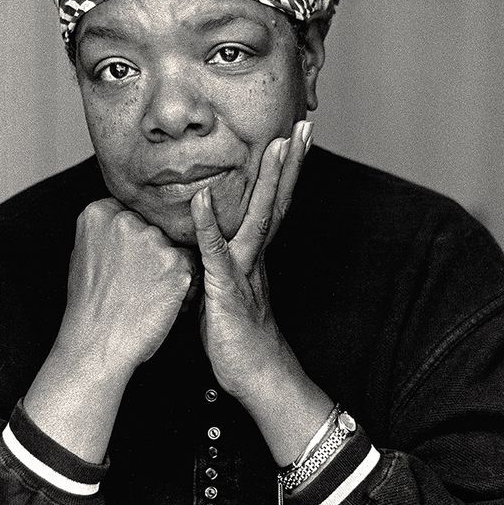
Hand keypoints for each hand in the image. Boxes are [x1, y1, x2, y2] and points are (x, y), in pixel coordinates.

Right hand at [25, 198, 194, 460]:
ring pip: (175, 246)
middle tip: (139, 281)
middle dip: (154, 251)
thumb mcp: (82, 256)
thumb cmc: (90, 307)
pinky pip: (190, 266)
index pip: (131, 212)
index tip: (128, 261)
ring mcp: (153, 240)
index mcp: (98, 213)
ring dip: (170, 267)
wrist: (97, 346)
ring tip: (150, 293)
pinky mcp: (176, 263)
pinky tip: (164, 301)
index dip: (134, 240)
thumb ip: (104, 232)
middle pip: (154, 227)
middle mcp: (126, 219)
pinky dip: (183, 285)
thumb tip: (123, 220)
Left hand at [190, 119, 311, 404]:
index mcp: (255, 255)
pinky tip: (201, 199)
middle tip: (302, 127)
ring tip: (276, 147)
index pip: (273, 205)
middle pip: (277, 202)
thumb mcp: (228, 290)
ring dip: (267, 182)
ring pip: (258, 218)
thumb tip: (209, 242)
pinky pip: (216, 253)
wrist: (254, 376)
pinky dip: (208, 225)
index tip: (294, 138)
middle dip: (289, 164)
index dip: (283, 172)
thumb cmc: (238, 337)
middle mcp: (256, 257)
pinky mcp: (227, 290)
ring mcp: (245, 271)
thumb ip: (222, 263)